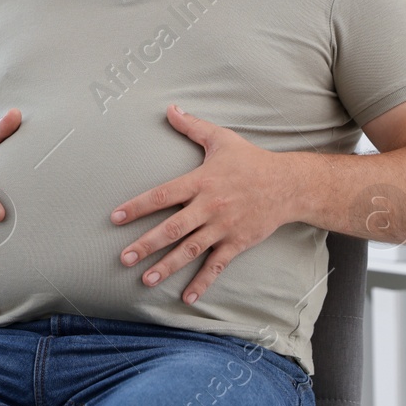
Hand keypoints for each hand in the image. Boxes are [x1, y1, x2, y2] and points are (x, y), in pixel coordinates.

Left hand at [110, 104, 307, 304]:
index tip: (116, 218)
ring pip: (191, 249)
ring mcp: (224, 227)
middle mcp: (210, 206)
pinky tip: (186, 297)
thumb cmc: (251, 161)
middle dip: (147, 244)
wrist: (290, 185)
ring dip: (167, 266)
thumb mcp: (221, 139)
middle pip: (173, 228)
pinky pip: (217, 265)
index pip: (162, 195)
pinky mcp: (238, 243)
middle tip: (123, 258)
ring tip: (145, 280)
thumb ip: (192, 126)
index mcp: (201, 182)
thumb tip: (170, 108)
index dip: (138, 206)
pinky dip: (202, 282)